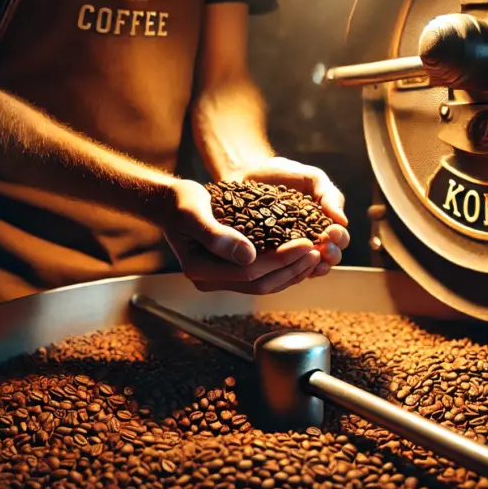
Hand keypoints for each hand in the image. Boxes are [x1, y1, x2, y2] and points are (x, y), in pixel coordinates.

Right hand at [163, 179, 321, 293]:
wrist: (170, 204)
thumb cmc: (181, 203)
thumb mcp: (194, 212)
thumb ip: (217, 235)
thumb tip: (247, 255)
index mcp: (201, 269)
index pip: (249, 272)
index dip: (280, 260)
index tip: (304, 243)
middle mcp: (211, 280)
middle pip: (260, 284)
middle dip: (291, 268)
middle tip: (317, 251)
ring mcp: (221, 278)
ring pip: (264, 284)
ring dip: (291, 272)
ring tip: (315, 255)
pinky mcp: (230, 271)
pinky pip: (261, 277)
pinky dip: (282, 269)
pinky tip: (300, 257)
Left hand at [224, 157, 349, 277]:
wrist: (247, 171)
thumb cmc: (283, 174)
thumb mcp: (311, 178)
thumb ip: (329, 195)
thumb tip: (344, 221)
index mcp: (324, 224)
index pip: (339, 238)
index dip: (339, 238)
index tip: (332, 231)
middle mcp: (311, 240)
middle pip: (329, 256)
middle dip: (331, 254)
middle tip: (324, 248)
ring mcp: (291, 250)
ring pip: (308, 266)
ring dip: (315, 267)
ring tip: (313, 261)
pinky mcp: (269, 255)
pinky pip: (283, 268)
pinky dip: (289, 269)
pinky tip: (290, 265)